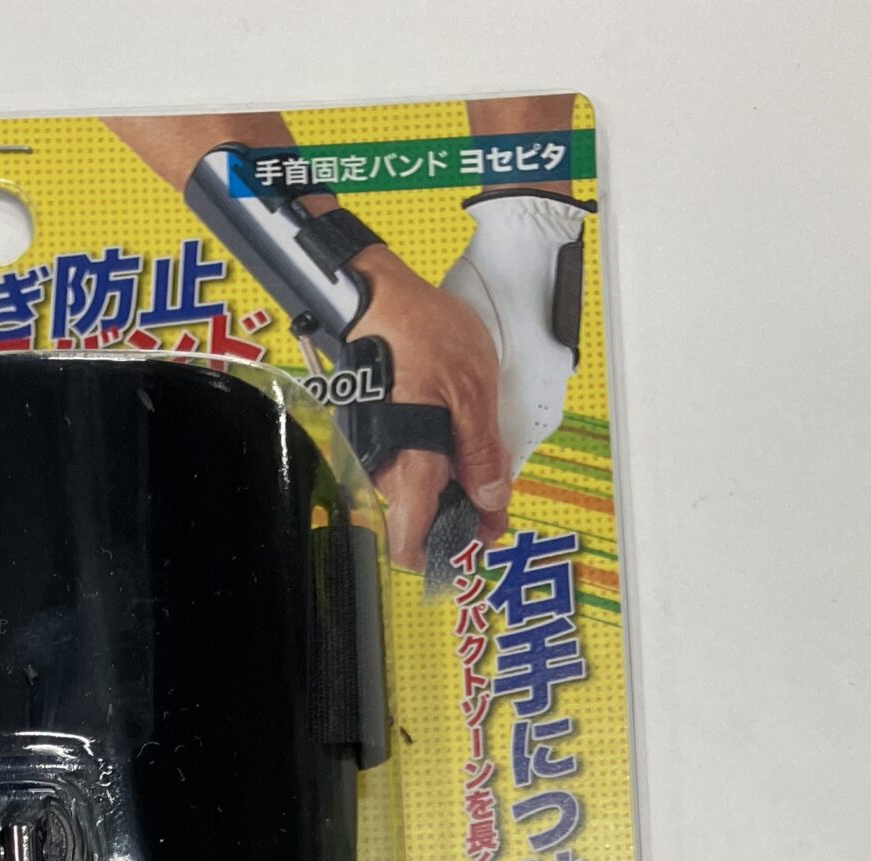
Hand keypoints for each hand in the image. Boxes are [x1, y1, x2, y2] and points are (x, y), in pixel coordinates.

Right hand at [344, 244, 510, 569]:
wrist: (377, 297)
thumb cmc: (419, 333)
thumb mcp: (472, 390)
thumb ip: (482, 453)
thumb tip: (491, 499)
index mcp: (410, 467)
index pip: (410, 545)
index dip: (446, 554)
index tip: (479, 544)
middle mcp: (386, 469)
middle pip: (420, 522)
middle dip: (458, 517)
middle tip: (493, 503)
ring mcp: (378, 453)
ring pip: (417, 494)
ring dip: (450, 489)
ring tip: (479, 465)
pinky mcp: (378, 435)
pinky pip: (409, 466)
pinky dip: (436, 465)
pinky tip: (457, 444)